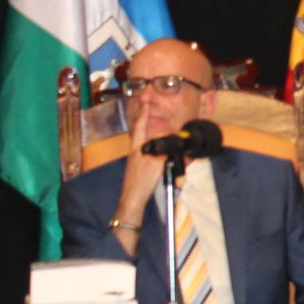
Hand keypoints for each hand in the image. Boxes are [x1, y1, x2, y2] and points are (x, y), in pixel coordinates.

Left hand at [113, 98, 167, 248]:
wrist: (132, 199)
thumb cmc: (142, 182)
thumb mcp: (156, 164)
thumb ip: (163, 151)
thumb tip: (171, 141)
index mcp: (137, 148)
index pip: (141, 127)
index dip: (145, 115)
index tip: (147, 104)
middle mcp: (135, 151)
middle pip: (142, 133)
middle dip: (148, 122)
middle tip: (152, 113)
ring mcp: (136, 160)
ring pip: (145, 143)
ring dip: (152, 136)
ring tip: (161, 132)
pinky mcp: (139, 167)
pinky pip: (148, 152)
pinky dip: (154, 148)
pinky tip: (159, 152)